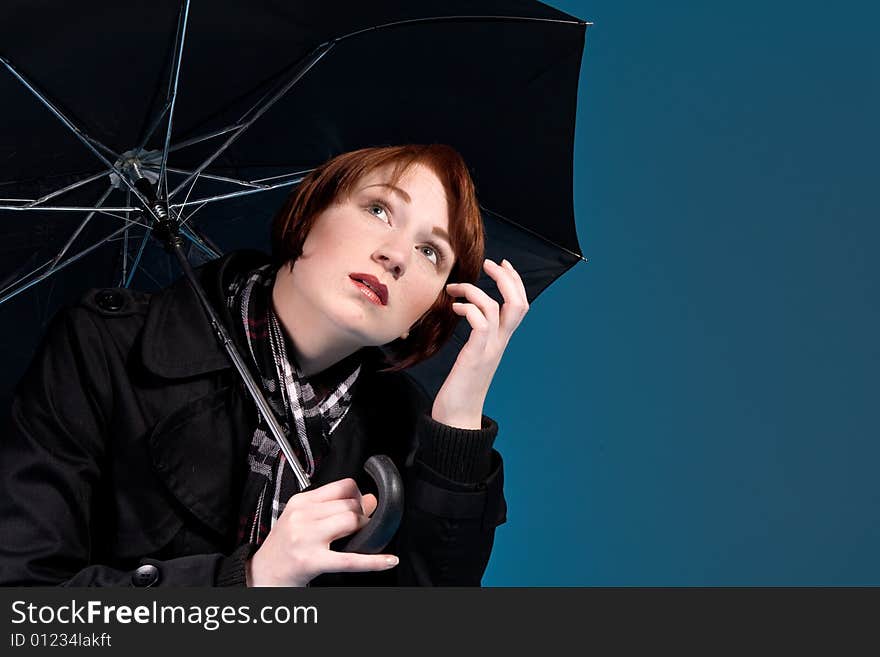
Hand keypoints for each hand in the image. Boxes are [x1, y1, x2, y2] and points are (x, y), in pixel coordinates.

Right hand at [246, 478, 398, 586]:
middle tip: (359, 528)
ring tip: (358, 540)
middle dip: (362, 516)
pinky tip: (388, 561)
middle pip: (350, 505)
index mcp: (300, 502)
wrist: (261, 574)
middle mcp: (302, 516)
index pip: (342, 486)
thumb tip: (370, 499)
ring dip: (364, 532)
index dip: (357, 496)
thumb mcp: (302, 519)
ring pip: (352, 522)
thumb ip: (333, 507)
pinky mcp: (312, 561)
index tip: (360, 506)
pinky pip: (350, 559)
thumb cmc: (283, 548)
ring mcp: (306, 538)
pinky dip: (373, 561)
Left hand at [433, 259, 528, 428]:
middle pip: (518, 303)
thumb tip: (468, 313)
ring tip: (454, 289)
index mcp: (501, 341)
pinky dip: (469, 309)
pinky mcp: (475, 356)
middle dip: (506, 278)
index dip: (514, 281)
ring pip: (496, 309)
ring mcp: (489, 349)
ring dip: (475, 291)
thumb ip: (477, 336)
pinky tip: (455, 308)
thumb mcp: (473, 355)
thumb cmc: (461, 387)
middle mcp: (500, 343)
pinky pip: (481, 324)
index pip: (520, 305)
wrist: (457, 417)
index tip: (501, 264)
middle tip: (489, 263)